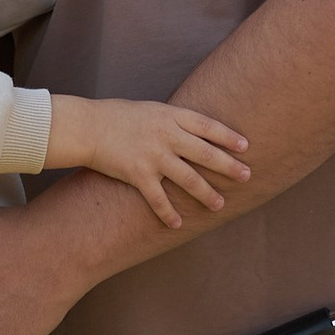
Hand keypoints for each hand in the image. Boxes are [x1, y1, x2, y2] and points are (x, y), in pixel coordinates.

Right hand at [44, 91, 249, 228]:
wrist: (87, 127)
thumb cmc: (116, 116)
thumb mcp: (150, 110)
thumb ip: (172, 121)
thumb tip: (194, 131)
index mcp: (170, 116)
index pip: (207, 126)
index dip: (228, 137)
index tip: (246, 147)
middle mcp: (166, 135)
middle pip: (205, 153)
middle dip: (228, 166)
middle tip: (247, 176)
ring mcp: (153, 156)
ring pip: (188, 178)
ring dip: (206, 193)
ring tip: (219, 205)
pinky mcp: (138, 174)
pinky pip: (158, 198)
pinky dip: (168, 213)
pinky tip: (178, 224)